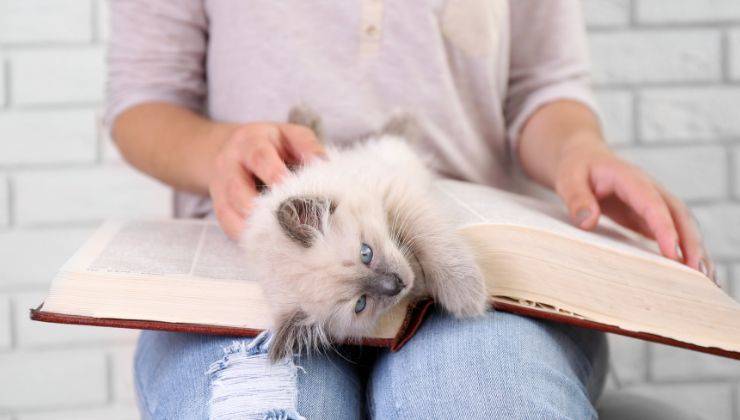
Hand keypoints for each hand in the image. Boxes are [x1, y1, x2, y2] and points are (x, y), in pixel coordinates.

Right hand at [208, 123, 323, 239]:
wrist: (236, 150)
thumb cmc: (272, 145)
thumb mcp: (291, 135)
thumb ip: (308, 147)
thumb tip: (324, 165)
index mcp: (248, 142)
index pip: (260, 158)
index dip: (275, 175)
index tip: (294, 191)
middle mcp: (228, 165)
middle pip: (237, 191)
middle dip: (263, 210)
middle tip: (292, 222)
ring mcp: (220, 190)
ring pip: (230, 215)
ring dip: (256, 229)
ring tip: (285, 239)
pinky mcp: (220, 210)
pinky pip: (230, 229)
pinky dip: (250, 239)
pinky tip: (271, 245)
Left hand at [553, 138, 714, 280]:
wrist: (583, 157)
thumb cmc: (576, 167)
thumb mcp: (569, 179)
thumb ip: (577, 199)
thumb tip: (588, 222)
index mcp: (630, 178)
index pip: (652, 204)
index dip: (664, 228)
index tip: (672, 253)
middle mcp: (649, 189)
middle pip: (678, 214)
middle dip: (690, 242)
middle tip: (697, 273)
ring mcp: (653, 202)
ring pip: (682, 224)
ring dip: (695, 248)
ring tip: (704, 278)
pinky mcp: (650, 215)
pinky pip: (672, 231)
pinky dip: (685, 249)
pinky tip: (691, 271)